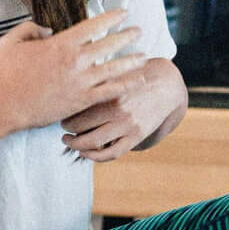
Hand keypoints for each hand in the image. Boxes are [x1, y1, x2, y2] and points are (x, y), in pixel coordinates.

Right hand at [0, 10, 147, 137]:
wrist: (2, 107)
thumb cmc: (3, 74)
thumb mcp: (11, 42)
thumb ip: (30, 29)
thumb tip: (47, 28)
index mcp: (60, 44)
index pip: (93, 25)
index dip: (111, 17)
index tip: (123, 12)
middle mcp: (75, 61)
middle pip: (109, 44)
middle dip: (126, 36)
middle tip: (138, 31)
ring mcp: (80, 82)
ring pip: (114, 69)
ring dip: (131, 61)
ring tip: (144, 56)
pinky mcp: (80, 101)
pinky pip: (109, 92)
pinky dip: (126, 86)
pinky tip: (138, 81)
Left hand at [61, 60, 178, 161]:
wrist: (167, 86)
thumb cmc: (135, 76)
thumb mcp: (116, 72)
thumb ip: (96, 80)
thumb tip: (68, 87)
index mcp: (109, 90)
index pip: (76, 106)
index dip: (64, 112)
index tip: (61, 112)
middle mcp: (117, 109)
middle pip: (80, 125)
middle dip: (66, 129)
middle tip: (62, 128)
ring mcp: (127, 125)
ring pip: (92, 142)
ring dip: (76, 145)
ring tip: (69, 141)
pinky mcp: (136, 136)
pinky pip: (112, 153)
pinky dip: (95, 157)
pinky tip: (86, 153)